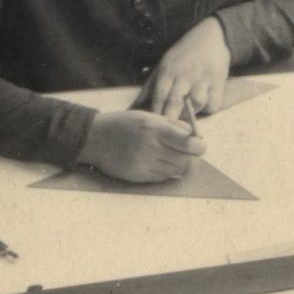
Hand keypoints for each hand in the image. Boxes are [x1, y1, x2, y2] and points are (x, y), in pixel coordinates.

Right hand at [77, 111, 206, 182]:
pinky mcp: (137, 176)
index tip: (199, 144)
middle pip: (184, 159)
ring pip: (175, 170)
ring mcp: (142, 164)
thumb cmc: (124, 124)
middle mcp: (148, 147)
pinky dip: (166, 171)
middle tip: (185, 149)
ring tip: (169, 154)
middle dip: (189, 155)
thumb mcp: (148, 116)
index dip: (199, 145)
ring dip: (178, 163)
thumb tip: (197, 136)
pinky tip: (158, 161)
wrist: (94, 138)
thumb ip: (173, 125)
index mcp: (153, 127)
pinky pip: (163, 177)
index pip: (187, 142)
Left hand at [142, 18, 230, 119]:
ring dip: (191, 114)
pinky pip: (213, 103)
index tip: (154, 126)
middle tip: (169, 130)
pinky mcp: (218, 82)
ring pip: (196, 104)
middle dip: (171, 118)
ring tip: (187, 116)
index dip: (156, 114)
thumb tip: (132, 109)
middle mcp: (184, 75)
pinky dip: (208, 108)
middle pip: (175, 103)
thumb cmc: (183, 55)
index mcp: (168, 71)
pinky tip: (203, 106)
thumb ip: (149, 88)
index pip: (159, 97)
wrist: (211, 37)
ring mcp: (202, 78)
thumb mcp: (163, 65)